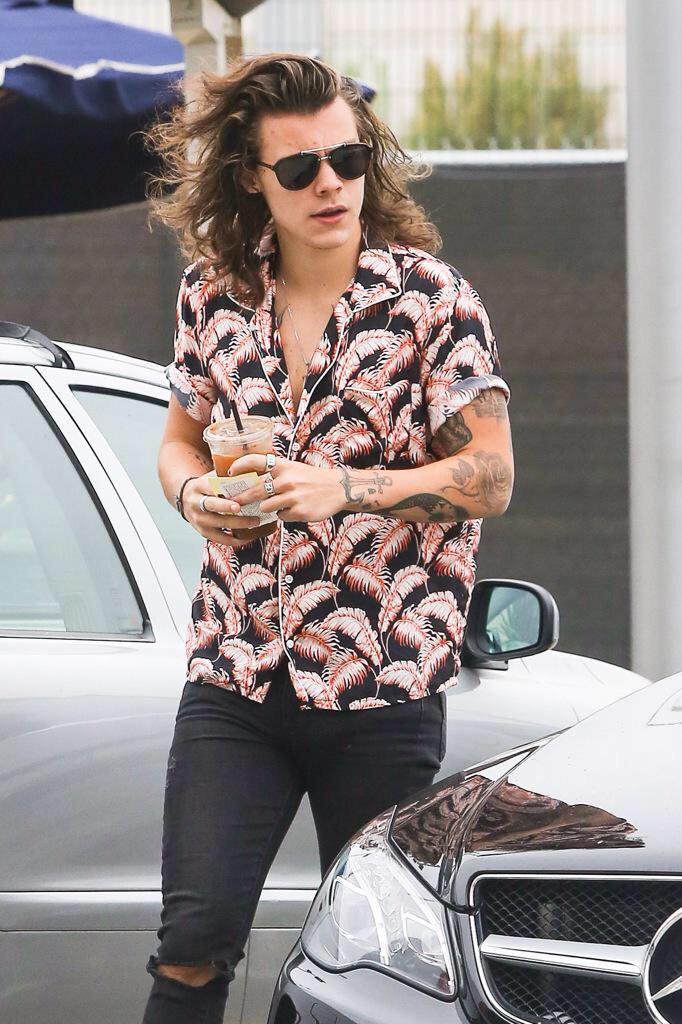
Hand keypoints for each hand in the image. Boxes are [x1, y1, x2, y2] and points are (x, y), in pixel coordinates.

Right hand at [183, 474, 261, 547]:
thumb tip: (251, 472)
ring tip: (255, 522)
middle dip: (227, 507)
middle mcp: (195, 504)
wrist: (187, 500)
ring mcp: (199, 520)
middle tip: (242, 507)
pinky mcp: (204, 533)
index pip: (209, 487)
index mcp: (198, 486)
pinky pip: (221, 539)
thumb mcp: (211, 477)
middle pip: (212, 506)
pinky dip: (235, 540)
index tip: (232, 489)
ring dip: (238, 524)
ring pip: (218, 524)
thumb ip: (226, 476)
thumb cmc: (207, 487)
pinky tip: (249, 537)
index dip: (221, 488)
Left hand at [229, 454, 345, 522]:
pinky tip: (294, 509)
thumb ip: (275, 474)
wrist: (339, 488)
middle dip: (242, 499)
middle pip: (255, 491)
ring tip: (278, 504)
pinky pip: (280, 516)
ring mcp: (293, 496)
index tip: (229, 472)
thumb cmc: (312, 479)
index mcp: (284, 466)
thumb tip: (251, 484)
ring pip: (266, 507)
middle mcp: (287, 480)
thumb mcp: (294, 469)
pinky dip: (283, 514)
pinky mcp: (299, 511)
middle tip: (234, 504)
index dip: (240, 465)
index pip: (256, 461)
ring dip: (268, 508)